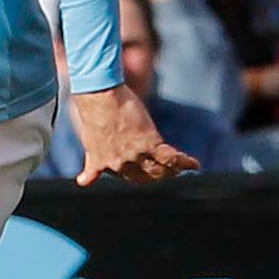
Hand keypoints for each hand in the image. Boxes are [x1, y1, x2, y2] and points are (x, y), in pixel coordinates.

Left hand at [68, 83, 199, 183]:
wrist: (98, 97)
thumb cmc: (93, 115)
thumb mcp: (91, 146)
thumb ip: (92, 165)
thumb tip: (82, 182)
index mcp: (107, 165)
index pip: (130, 177)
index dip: (140, 174)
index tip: (147, 171)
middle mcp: (121, 164)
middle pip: (146, 177)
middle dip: (158, 175)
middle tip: (168, 170)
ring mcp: (135, 154)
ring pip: (160, 170)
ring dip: (172, 170)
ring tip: (181, 166)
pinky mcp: (149, 142)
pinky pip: (171, 157)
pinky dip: (185, 162)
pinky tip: (195, 165)